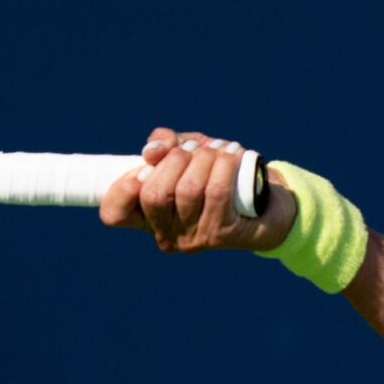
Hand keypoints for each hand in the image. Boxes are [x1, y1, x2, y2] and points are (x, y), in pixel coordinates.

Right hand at [99, 129, 297, 253]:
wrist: (269, 202)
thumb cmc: (219, 176)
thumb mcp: (188, 154)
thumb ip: (165, 146)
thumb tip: (151, 151)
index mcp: (149, 218)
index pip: (115, 214)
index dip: (122, 186)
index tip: (145, 165)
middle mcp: (168, 235)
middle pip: (154, 195)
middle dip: (174, 160)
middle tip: (195, 149)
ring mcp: (195, 237)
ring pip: (188, 190)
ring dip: (204, 158)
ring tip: (218, 150)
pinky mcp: (224, 233)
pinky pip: (217, 192)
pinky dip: (224, 165)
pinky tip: (232, 154)